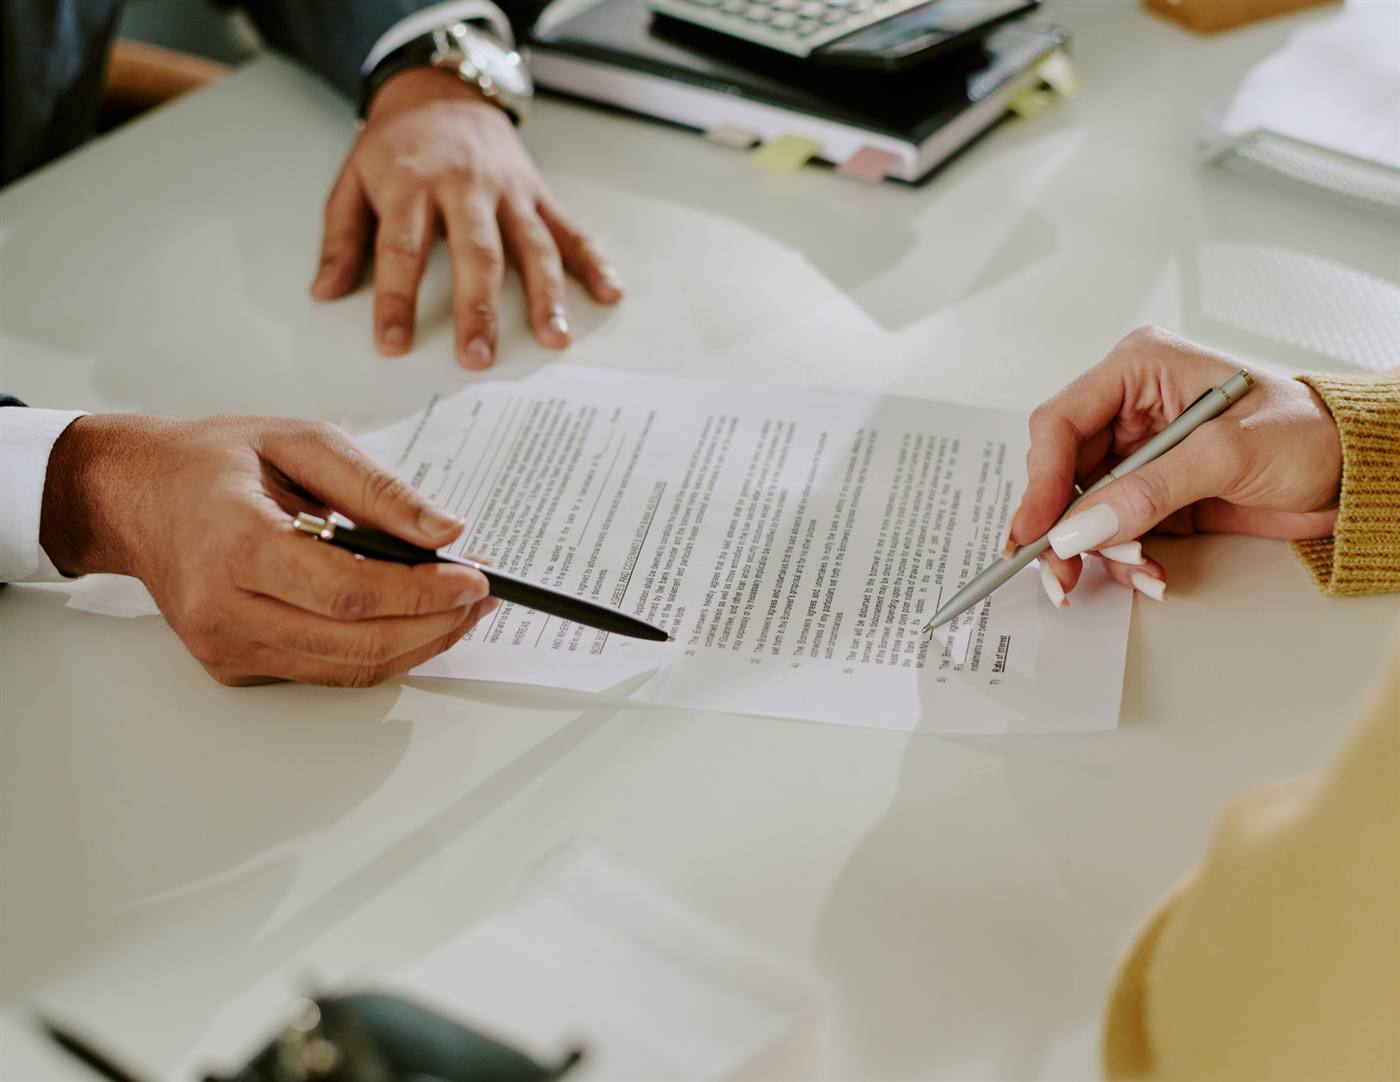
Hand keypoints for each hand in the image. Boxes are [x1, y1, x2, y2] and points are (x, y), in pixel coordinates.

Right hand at [40, 414, 496, 685]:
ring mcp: (225, 645)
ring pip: (347, 668)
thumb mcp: (301, 443)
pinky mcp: (232, 664)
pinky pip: (324, 671)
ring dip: (416, 645)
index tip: (474, 579)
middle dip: (434, 626)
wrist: (136, 496)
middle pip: (355, 642)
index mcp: (237, 543)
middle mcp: (224, 607)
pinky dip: (377, 651)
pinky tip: (410, 621)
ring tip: (458, 611)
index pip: (350, 591)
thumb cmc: (212, 462)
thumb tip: (445, 531)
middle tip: (479, 598)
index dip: (422, 593)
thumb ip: (377, 488)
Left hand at [310, 67, 622, 367]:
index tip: (393, 344)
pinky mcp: (537, 193)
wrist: (442, 91)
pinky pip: (570, 229)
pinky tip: (610, 293)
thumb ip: (343, 239)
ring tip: (554, 338)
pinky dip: (594, 262)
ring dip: (546, 295)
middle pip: (476, 253)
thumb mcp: (353, 181)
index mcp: (412, 185)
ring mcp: (508, 191)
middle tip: (476, 357)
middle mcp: (465, 187)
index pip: (402, 249)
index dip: (397, 300)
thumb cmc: (397, 146)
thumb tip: (326, 291)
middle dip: (477, 308)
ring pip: (531, 245)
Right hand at [1008, 326, 1341, 603]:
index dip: (1040, 479)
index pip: (1060, 422)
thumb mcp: (1228, 454)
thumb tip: (1080, 528)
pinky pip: (1110, 529)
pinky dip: (1121, 557)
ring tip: (1137, 569)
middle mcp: (1127, 408)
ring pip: (1080, 508)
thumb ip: (1149, 490)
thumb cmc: (1309, 434)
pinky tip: (1150, 571)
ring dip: (1097, 549)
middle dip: (1063, 527)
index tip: (1036, 530)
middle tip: (1060, 572)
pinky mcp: (1149, 491)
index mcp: (1138, 370)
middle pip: (1060, 472)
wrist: (1355, 473)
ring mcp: (1136, 452)